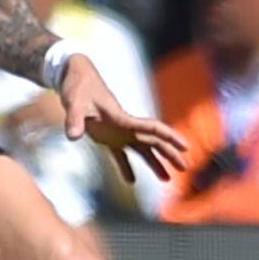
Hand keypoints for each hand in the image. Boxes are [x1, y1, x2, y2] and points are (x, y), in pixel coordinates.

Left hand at [59, 59, 190, 185]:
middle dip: (169, 154)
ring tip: (167, 179)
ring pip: (142, 149)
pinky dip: (126, 167)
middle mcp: (125, 126)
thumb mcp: (74, 103)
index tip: (185, 146)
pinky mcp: (107, 137)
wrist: (73, 78)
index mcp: (123, 118)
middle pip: (153, 141)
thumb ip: (74, 120)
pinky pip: (121, 155)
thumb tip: (73, 136)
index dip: (170, 137)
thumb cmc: (78, 87)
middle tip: (184, 168)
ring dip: (155, 163)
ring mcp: (118, 132)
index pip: (152, 127)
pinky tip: (131, 181)